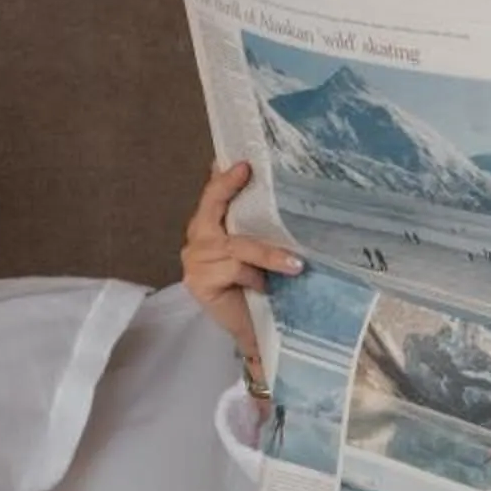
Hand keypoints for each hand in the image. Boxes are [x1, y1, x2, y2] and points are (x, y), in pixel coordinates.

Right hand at [180, 159, 301, 363]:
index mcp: (210, 226)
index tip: (243, 161)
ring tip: (295, 264)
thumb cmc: (259, 287)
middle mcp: (198, 238)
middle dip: (227, 188)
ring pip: (234, 244)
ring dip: (266, 253)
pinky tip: (263, 286)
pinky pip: (233, 268)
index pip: (213, 194)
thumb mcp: (261, 251)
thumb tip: (285, 194)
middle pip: (211, 206)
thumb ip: (261, 225)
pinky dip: (253, 276)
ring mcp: (195, 260)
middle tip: (246, 172)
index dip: (224, 176)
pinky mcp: (198, 281)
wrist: (254, 329)